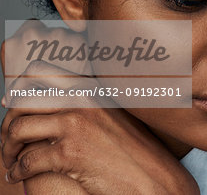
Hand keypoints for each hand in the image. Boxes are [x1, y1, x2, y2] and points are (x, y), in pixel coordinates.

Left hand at [1, 60, 198, 193]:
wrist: (153, 176)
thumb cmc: (136, 149)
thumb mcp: (115, 115)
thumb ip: (88, 103)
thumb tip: (58, 103)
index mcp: (90, 88)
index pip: (40, 70)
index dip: (19, 86)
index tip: (10, 102)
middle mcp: (81, 100)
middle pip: (22, 98)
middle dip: (8, 120)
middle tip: (8, 137)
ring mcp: (75, 125)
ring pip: (18, 128)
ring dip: (7, 147)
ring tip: (12, 159)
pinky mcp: (70, 153)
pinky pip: (27, 159)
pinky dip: (17, 170)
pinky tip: (18, 175)